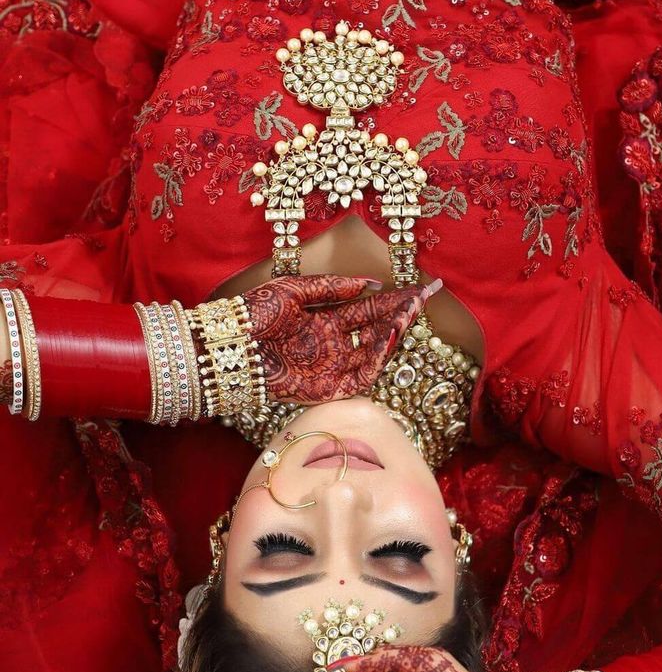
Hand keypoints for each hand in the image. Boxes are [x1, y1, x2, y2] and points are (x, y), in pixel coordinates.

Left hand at [245, 275, 438, 404]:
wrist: (231, 345)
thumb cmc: (255, 315)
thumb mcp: (295, 290)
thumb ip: (333, 288)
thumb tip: (370, 283)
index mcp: (326, 321)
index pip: (369, 310)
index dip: (393, 300)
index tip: (418, 289)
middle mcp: (334, 345)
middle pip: (376, 331)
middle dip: (400, 316)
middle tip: (421, 300)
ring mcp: (332, 367)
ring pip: (373, 354)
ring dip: (392, 335)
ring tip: (406, 315)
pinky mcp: (328, 389)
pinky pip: (361, 377)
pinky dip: (377, 360)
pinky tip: (387, 339)